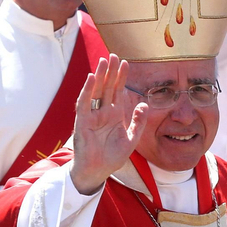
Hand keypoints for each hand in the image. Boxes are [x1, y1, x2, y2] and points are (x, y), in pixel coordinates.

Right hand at [68, 55, 153, 195]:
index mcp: (114, 114)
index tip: (126, 63)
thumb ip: (138, 123)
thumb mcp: (131, 140)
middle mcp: (103, 112)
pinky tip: (91, 78)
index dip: (121, 77)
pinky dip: (87, 91)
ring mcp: (92, 115)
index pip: (118, 91)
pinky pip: (84, 104)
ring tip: (104, 60)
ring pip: (96, 91)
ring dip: (99, 76)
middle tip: (114, 55)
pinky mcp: (82, 122)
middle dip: (111, 71)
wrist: (97, 172)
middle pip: (107, 87)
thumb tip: (144, 104)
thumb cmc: (111, 157)